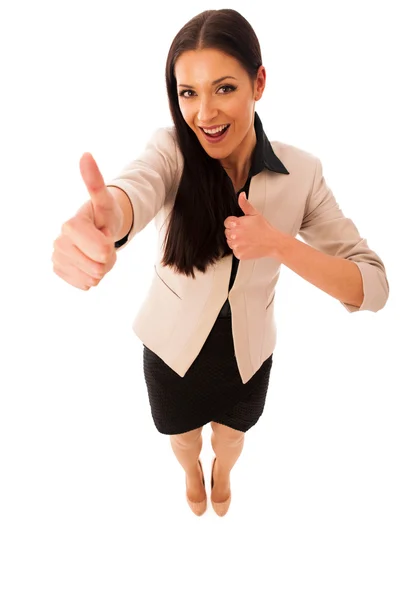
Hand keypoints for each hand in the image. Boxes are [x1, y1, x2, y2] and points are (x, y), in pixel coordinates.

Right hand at [52, 152, 122, 290]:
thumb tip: (85, 155)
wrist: (97, 228)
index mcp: (71, 224)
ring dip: (100, 269)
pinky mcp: (59, 269)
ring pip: (92, 278)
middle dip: (107, 260)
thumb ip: (95, 182)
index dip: (110, 248)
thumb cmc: (104, 214)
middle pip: (98, 268)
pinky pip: (84, 284)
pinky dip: (91, 277)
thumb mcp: (105, 200)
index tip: (106, 235)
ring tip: (96, 253)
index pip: (102, 250)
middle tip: (104, 245)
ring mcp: (57, 256)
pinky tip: (88, 262)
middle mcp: (59, 241)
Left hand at [224, 192, 283, 259]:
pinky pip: (235, 251)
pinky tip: (248, 245)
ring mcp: (236, 245)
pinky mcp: (239, 254)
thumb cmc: (265, 229)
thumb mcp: (255, 214)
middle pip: (227, 232)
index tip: (240, 225)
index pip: (226, 222)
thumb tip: (241, 195)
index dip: (233, 223)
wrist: (273, 243)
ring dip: (236, 241)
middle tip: (246, 232)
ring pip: (230, 242)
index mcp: (237, 224)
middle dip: (234, 232)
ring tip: (247, 239)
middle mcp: (235, 235)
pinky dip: (240, 249)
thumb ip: (245, 204)